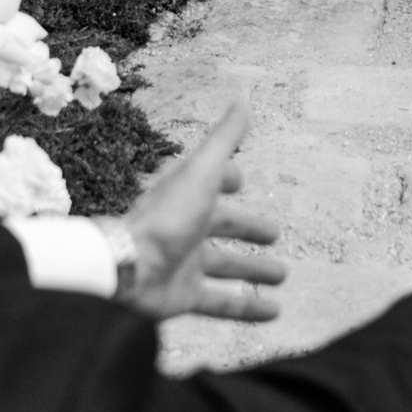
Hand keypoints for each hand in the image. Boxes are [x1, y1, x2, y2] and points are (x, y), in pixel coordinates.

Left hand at [114, 104, 285, 322]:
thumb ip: (224, 140)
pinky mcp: (184, 297)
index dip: (225, 178)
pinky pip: (221, 304)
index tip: (241, 179)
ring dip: (252, 270)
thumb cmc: (165, 217)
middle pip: (220, 226)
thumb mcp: (202, 172)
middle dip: (246, 227)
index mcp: (185, 195)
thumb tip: (244, 98)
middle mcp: (184, 228)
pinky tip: (274, 313)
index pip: (208, 182)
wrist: (128, 270)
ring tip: (283, 275)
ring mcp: (183, 264)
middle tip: (274, 233)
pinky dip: (248, 309)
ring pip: (223, 267)